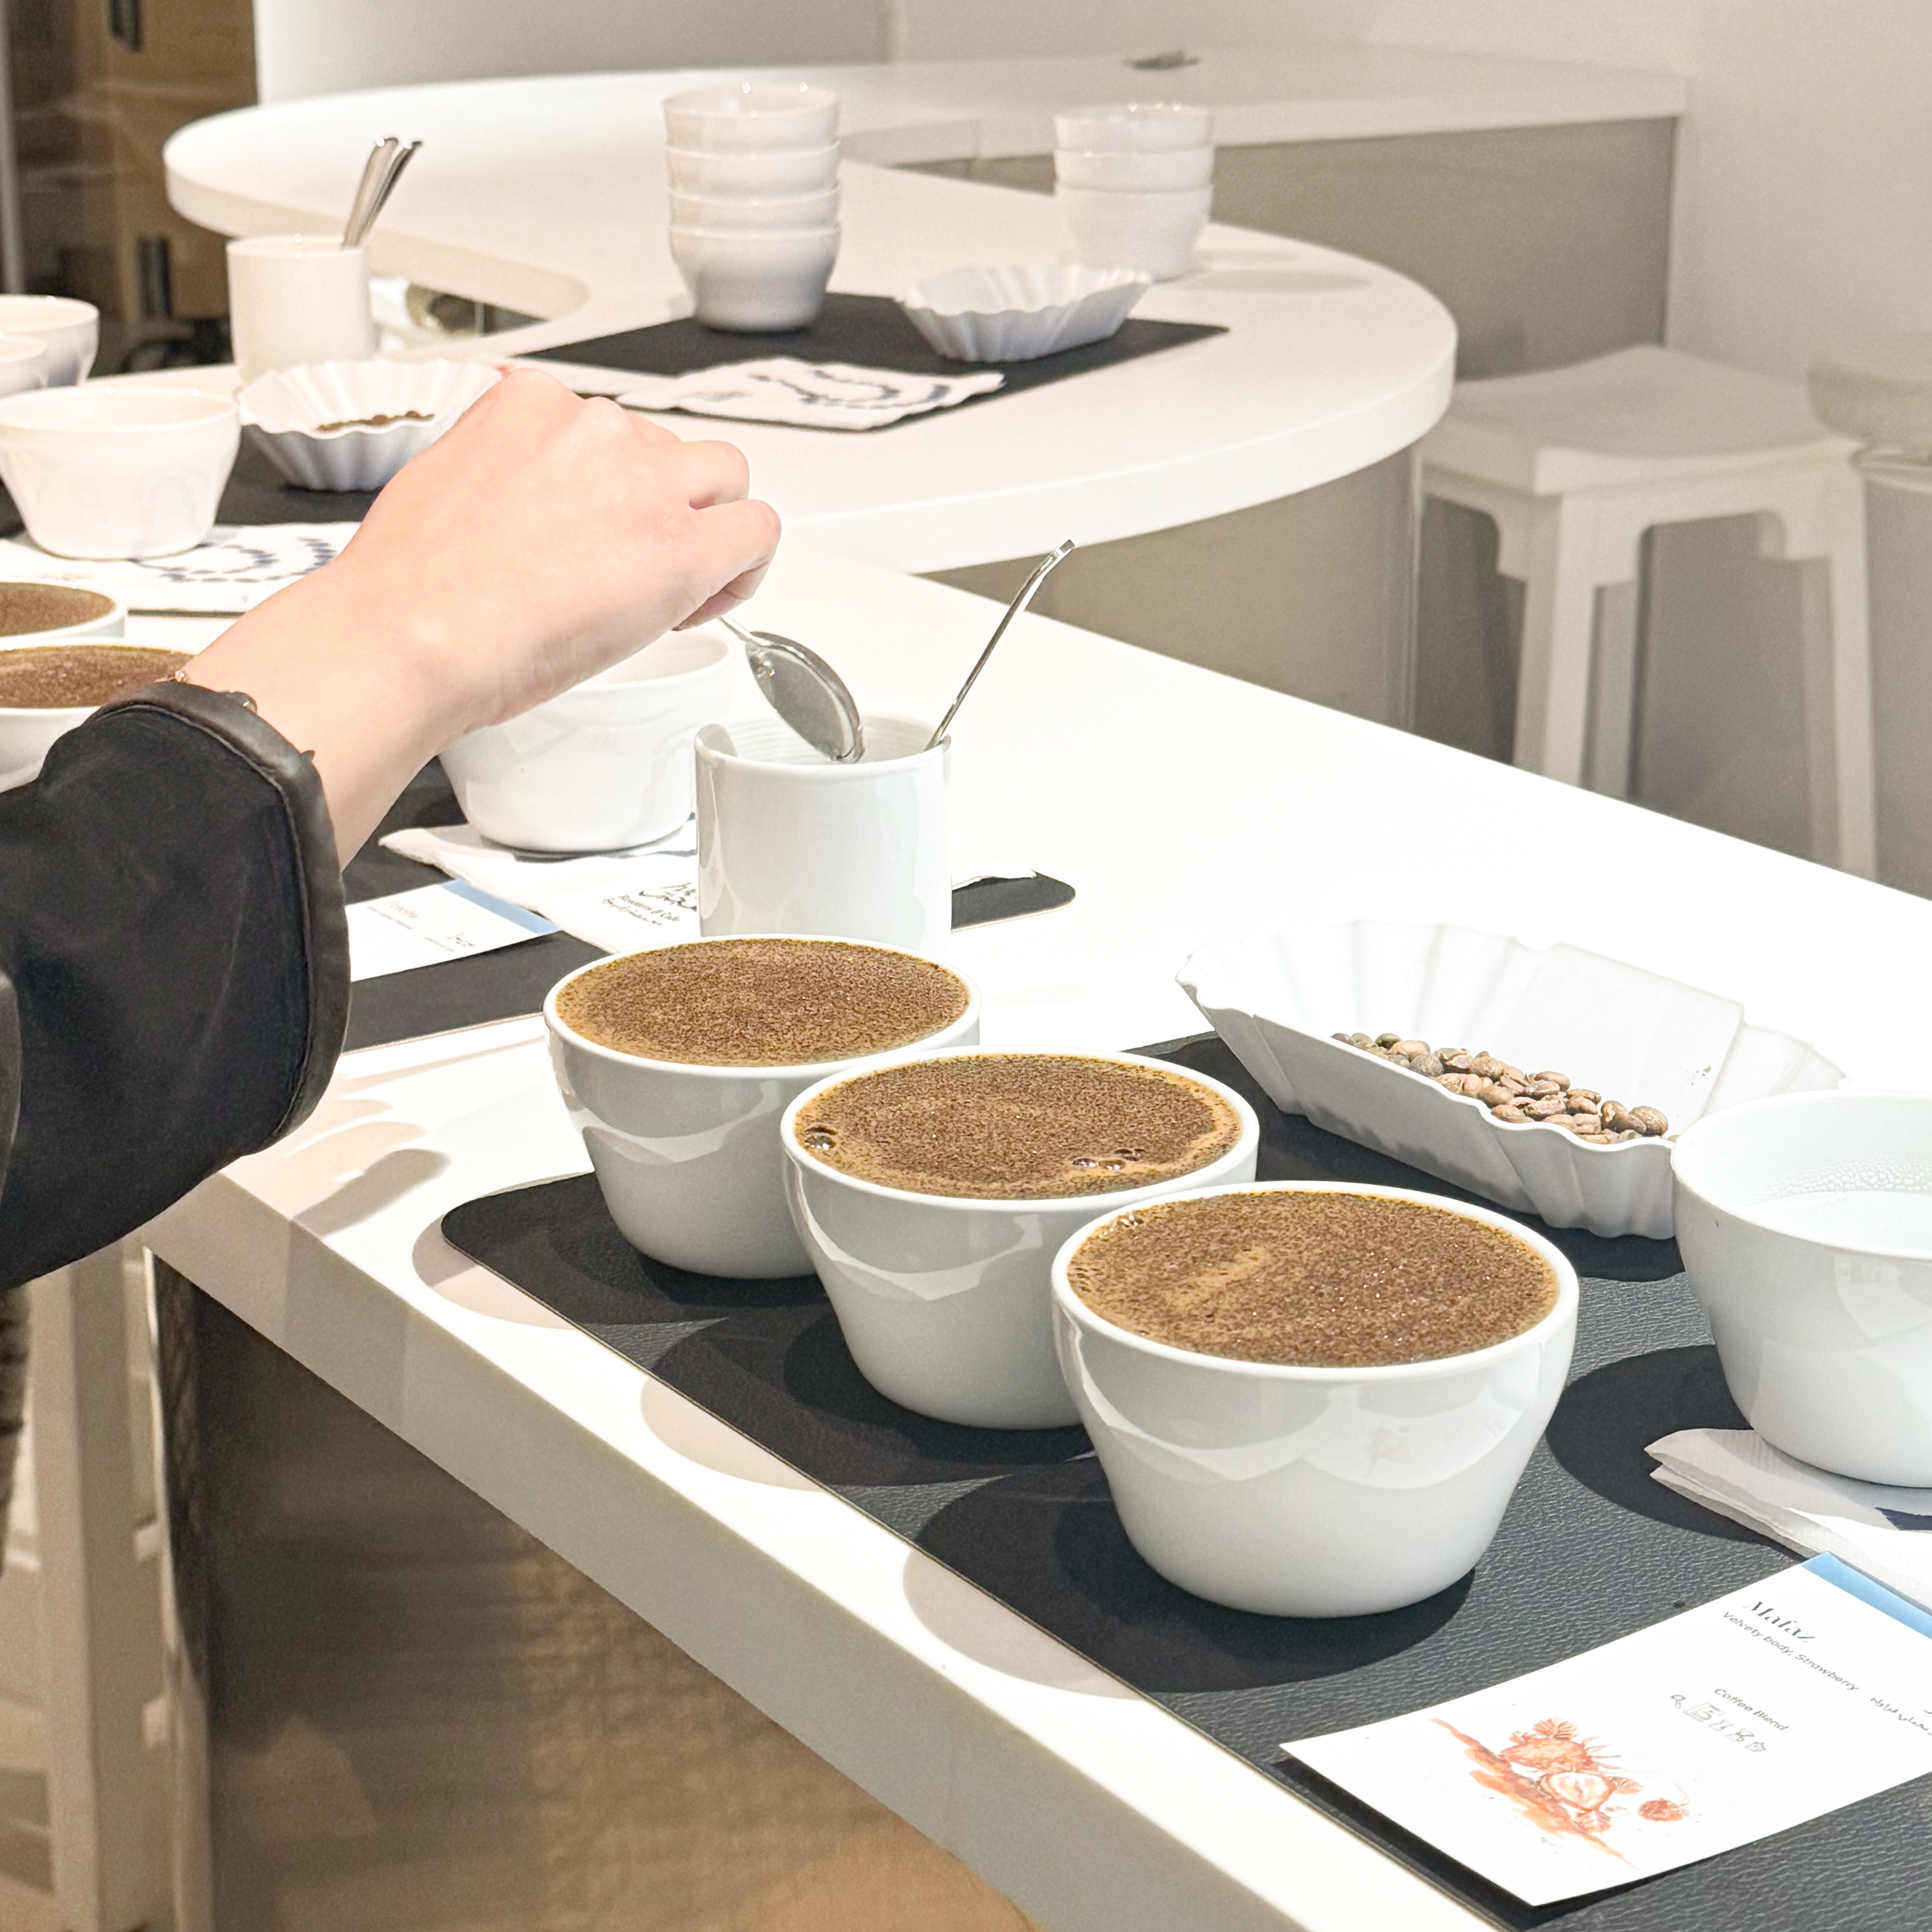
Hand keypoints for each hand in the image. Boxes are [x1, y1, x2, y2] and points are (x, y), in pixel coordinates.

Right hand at [184, 370, 778, 856]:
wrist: (414, 632)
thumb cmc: (415, 588)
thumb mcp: (450, 485)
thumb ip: (510, 474)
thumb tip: (536, 507)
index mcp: (531, 404)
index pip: (608, 428)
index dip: (616, 488)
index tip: (600, 531)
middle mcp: (595, 428)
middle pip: (672, 449)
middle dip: (667, 503)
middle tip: (637, 564)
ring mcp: (645, 481)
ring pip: (726, 478)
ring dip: (710, 526)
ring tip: (674, 586)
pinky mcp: (681, 544)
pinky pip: (757, 531)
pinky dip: (745, 566)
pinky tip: (710, 597)